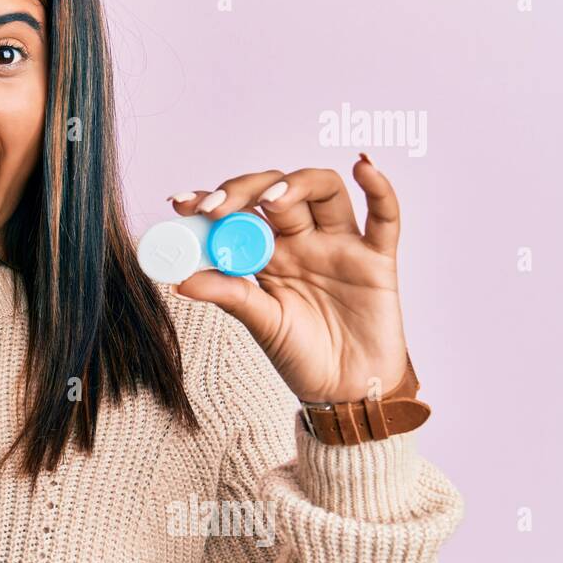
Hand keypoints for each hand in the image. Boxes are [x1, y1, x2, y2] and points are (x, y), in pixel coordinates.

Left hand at [168, 154, 408, 403]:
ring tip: (272, 199)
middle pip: (275, 190)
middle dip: (244, 190)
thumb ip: (228, 295)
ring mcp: (339, 245)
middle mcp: (301, 240)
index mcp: (266, 254)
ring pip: (323, 191)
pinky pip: (384, 216)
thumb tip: (178, 279)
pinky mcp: (377, 259)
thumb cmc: (302, 358)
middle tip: (217, 207)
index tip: (181, 203)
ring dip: (297, 184)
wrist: (348, 394)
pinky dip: (379, 189)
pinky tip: (362, 168)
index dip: (210, 201)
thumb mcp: (260, 324)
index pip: (237, 212)